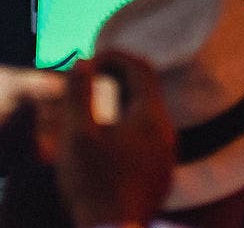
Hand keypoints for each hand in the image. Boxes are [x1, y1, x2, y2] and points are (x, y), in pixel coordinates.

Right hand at [53, 52, 173, 227]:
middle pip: (147, 90)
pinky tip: (105, 143)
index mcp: (151, 116)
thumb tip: (82, 63)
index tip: (89, 60)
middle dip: (119, 77)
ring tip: (93, 108)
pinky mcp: (160, 176)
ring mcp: (166, 156)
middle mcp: (166, 132)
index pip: (140, 68)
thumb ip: (79, 95)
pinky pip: (147, 140)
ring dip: (123, 103)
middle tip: (90, 77)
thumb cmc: (93, 186)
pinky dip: (127, 128)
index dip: (114, 57)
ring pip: (147, 117)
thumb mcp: (77, 137)